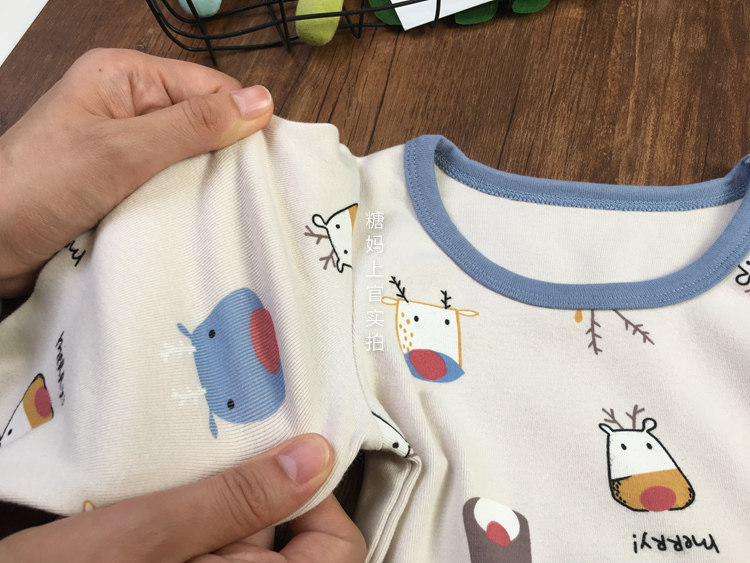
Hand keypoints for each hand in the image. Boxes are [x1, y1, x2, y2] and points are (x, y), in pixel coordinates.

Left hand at [0, 48, 272, 296]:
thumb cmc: (36, 189)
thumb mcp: (123, 151)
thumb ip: (192, 126)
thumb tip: (261, 101)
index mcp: (125, 76)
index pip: (210, 87)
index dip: (240, 122)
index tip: (260, 165)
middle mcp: (128, 105)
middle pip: (204, 124)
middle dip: (222, 159)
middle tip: (238, 196)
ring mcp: (126, 145)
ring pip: (191, 159)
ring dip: (203, 186)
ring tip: (213, 211)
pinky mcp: (124, 181)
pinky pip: (172, 185)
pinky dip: (184, 203)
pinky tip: (191, 220)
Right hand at [0, 434, 365, 561]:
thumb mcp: (146, 537)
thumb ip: (235, 501)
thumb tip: (315, 457)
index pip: (338, 549)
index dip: (316, 500)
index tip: (281, 459)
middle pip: (287, 540)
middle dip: (251, 499)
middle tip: (210, 463)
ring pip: (242, 540)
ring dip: (214, 505)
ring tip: (177, 480)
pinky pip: (209, 547)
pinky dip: (194, 523)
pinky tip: (159, 504)